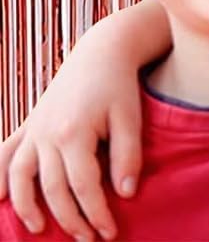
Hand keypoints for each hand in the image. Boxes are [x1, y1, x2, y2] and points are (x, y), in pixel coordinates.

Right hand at [0, 71, 142, 241]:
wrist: (101, 51)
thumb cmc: (119, 85)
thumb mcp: (130, 116)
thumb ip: (128, 155)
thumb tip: (125, 194)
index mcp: (74, 132)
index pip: (84, 186)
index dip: (96, 213)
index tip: (109, 233)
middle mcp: (47, 134)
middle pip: (53, 189)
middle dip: (69, 219)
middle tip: (87, 239)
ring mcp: (34, 130)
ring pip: (21, 177)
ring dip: (27, 207)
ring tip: (38, 230)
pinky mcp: (28, 125)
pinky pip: (5, 154)